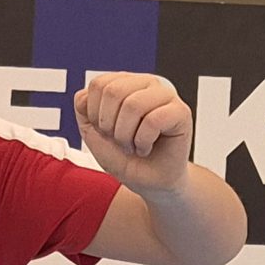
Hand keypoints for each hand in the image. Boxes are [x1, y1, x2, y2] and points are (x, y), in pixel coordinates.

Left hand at [73, 74, 193, 192]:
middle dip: (109, 125)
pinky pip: (153, 121)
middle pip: (113, 92)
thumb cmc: (124, 156)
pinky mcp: (181, 112)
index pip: (99, 84)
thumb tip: (84, 94)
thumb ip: (83, 109)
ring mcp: (166, 95)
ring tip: (133, 145)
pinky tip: (146, 147)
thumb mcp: (93, 132)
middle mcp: (146, 84)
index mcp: (125, 83)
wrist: (147, 182)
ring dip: (126, 135)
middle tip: (120, 140)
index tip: (106, 130)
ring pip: (133, 105)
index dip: (94, 114)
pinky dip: (143, 141)